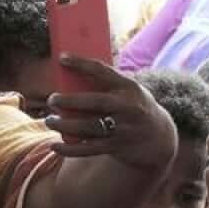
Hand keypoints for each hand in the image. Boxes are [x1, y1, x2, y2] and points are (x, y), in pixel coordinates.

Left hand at [44, 54, 177, 171]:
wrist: (159, 137)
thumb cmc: (133, 106)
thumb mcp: (128, 91)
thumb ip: (105, 86)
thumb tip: (68, 78)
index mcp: (129, 87)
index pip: (102, 71)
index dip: (81, 63)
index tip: (61, 58)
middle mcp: (128, 107)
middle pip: (94, 102)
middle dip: (69, 101)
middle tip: (51, 99)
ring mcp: (123, 129)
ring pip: (88, 127)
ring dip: (64, 125)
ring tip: (49, 121)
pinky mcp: (117, 147)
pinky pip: (88, 149)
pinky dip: (69, 149)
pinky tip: (55, 146)